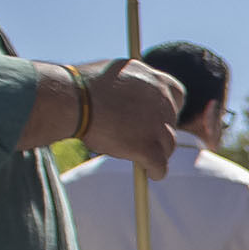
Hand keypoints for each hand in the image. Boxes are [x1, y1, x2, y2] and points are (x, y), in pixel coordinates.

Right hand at [84, 58, 184, 177]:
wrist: (72, 100)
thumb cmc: (82, 87)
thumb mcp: (114, 75)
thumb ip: (131, 86)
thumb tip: (132, 97)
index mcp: (155, 79)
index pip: (176, 95)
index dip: (168, 108)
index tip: (158, 118)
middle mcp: (163, 100)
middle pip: (171, 123)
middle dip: (159, 132)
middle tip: (143, 140)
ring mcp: (158, 125)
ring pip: (168, 145)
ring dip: (158, 152)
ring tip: (142, 158)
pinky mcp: (149, 147)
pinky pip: (160, 166)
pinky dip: (157, 171)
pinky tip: (151, 174)